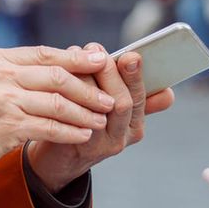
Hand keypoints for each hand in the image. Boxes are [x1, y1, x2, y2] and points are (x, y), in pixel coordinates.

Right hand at [0, 46, 115, 169]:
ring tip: (101, 118)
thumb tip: (68, 61)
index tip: (101, 60)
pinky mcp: (7, 127)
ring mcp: (2, 100)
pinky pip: (49, 127)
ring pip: (57, 103)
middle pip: (56, 76)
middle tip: (108, 97)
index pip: (44, 53)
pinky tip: (83, 134)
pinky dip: (70, 131)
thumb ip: (21, 70)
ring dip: (84, 112)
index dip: (76, 57)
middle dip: (87, 88)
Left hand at [27, 43, 176, 191]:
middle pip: (123, 103)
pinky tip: (60, 71)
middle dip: (110, 72)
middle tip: (96, 48)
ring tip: (76, 53)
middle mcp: (121, 137)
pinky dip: (67, 89)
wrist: (59, 159)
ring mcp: (99, 145)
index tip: (132, 56)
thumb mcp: (113, 109)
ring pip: (96, 108)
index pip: (143, 98)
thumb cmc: (88, 122)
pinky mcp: (75, 146)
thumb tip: (148, 72)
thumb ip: (129, 90)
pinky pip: (72, 115)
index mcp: (135, 124)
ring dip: (85, 76)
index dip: (137, 77)